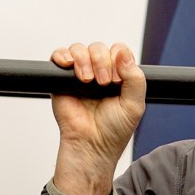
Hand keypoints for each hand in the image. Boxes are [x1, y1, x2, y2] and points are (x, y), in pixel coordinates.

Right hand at [51, 42, 146, 194]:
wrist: (91, 146)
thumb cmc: (113, 131)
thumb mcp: (134, 105)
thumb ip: (135, 79)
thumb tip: (124, 54)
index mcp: (118, 76)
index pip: (118, 51)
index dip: (118, 59)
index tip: (117, 79)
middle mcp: (99, 73)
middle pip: (99, 48)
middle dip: (102, 61)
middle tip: (103, 83)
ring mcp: (80, 75)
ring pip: (80, 49)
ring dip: (84, 60)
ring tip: (87, 80)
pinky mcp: (61, 80)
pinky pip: (59, 56)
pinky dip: (62, 55)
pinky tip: (68, 65)